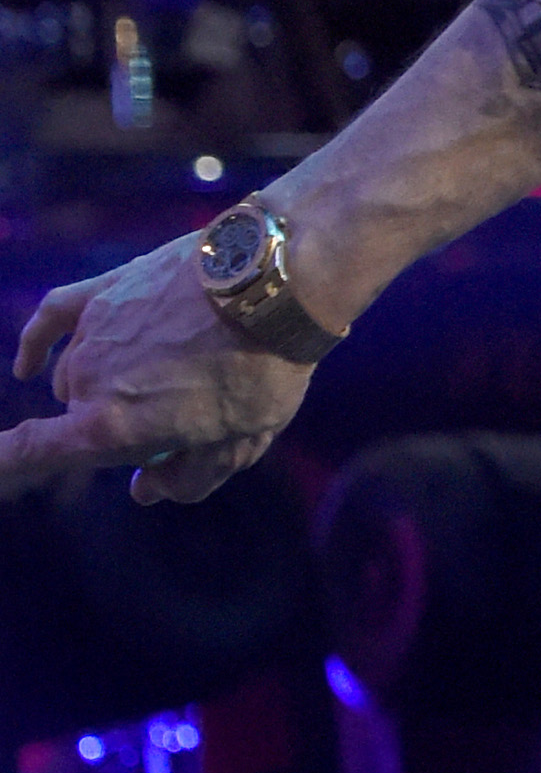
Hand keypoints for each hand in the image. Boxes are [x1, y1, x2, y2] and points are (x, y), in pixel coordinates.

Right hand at [0, 238, 315, 504]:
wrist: (279, 282)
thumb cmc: (265, 367)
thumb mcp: (241, 441)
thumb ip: (188, 477)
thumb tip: (146, 489)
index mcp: (111, 426)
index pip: (29, 453)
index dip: (3, 464)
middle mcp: (87, 380)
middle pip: (84, 419)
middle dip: (122, 426)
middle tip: (189, 413)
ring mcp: (93, 330)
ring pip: (79, 375)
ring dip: (107, 385)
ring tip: (176, 375)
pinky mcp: (107, 288)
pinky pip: (53, 317)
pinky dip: (37, 343)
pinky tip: (30, 364)